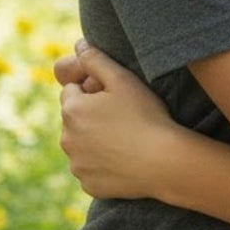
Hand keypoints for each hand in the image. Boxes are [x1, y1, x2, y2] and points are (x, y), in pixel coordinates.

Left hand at [59, 42, 174, 199]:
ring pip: (81, 144)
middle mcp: (66, 138)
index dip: (95, 91)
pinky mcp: (87, 184)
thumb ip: (96, 59)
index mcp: (72, 109)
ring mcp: (76, 164)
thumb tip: (78, 45)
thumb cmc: (145, 115)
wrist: (163, 161)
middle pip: (75, 119)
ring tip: (126, 137)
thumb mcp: (123, 79)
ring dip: (94, 139)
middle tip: (124, 116)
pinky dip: (102, 163)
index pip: (73, 91)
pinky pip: (90, 168)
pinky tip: (125, 158)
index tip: (116, 97)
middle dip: (91, 115)